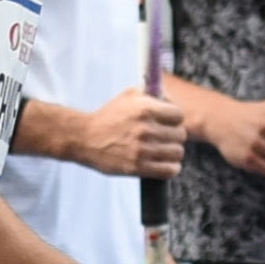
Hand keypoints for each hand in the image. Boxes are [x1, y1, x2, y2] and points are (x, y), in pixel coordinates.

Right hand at [69, 88, 188, 176]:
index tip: (167, 123)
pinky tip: (163, 164)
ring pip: (177, 153)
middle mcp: (145, 129)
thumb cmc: (108, 116)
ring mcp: (142, 149)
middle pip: (180, 135)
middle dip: (174, 136)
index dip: (174, 119)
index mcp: (145, 109)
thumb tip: (172, 100)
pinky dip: (170, 168)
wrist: (84, 138)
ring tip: (163, 151)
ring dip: (172, 152)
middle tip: (164, 138)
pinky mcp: (138, 167)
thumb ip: (152, 94)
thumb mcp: (128, 96)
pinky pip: (169, 170)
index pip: (179, 116)